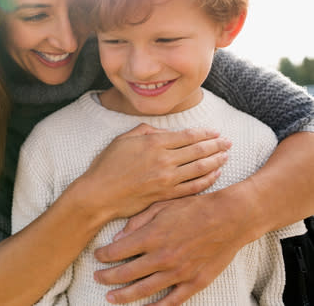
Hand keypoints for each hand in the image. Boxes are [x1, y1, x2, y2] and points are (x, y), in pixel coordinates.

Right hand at [79, 124, 230, 218]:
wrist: (99, 194)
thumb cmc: (107, 166)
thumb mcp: (122, 140)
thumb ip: (145, 131)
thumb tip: (164, 133)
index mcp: (154, 143)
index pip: (188, 136)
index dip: (205, 133)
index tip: (216, 132)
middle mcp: (164, 160)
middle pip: (198, 150)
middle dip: (216, 145)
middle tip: (228, 142)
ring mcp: (166, 179)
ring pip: (200, 168)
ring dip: (216, 161)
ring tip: (226, 156)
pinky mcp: (166, 195)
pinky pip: (193, 187)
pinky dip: (207, 180)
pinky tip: (214, 175)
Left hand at [93, 194, 245, 304]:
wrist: (229, 218)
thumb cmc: (193, 208)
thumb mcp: (161, 206)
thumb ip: (137, 222)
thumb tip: (118, 238)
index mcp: (151, 237)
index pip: (117, 251)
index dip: (103, 256)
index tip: (97, 256)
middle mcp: (162, 257)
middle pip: (126, 273)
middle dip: (107, 277)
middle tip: (97, 278)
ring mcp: (178, 272)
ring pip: (144, 290)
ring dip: (124, 295)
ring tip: (111, 298)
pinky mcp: (194, 282)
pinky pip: (172, 300)